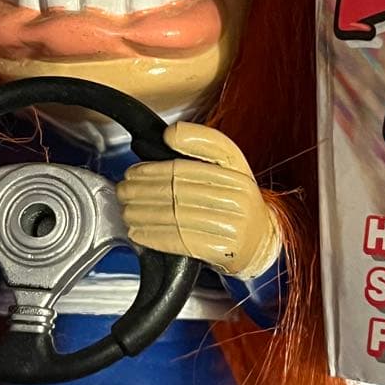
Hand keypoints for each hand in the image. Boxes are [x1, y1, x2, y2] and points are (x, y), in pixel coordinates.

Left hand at [117, 121, 280, 278]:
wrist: (261, 241)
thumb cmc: (236, 203)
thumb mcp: (229, 168)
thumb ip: (203, 147)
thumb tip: (170, 134)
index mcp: (237, 172)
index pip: (190, 165)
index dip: (158, 166)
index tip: (136, 169)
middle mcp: (239, 197)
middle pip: (178, 190)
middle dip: (142, 190)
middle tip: (124, 191)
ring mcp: (233, 225)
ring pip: (176, 216)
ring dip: (143, 214)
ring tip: (127, 211)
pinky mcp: (225, 250)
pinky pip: (181, 241)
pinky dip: (155, 237)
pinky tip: (139, 232)